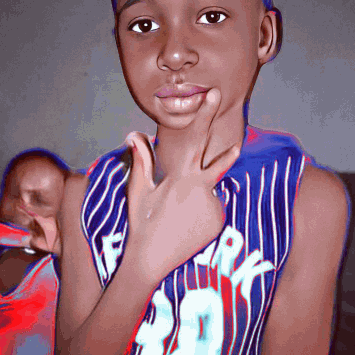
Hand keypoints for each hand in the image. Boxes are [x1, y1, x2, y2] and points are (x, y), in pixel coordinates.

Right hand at [125, 88, 239, 282]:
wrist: (151, 260)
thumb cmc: (141, 221)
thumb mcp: (139, 188)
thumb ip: (141, 158)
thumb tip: (133, 133)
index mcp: (183, 176)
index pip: (196, 138)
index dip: (204, 114)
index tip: (214, 94)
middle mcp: (203, 188)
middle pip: (218, 157)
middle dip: (221, 137)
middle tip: (220, 103)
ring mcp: (214, 206)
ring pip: (209, 189)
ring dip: (196, 195)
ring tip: (176, 216)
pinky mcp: (219, 221)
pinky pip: (212, 208)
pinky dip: (201, 211)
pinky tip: (186, 225)